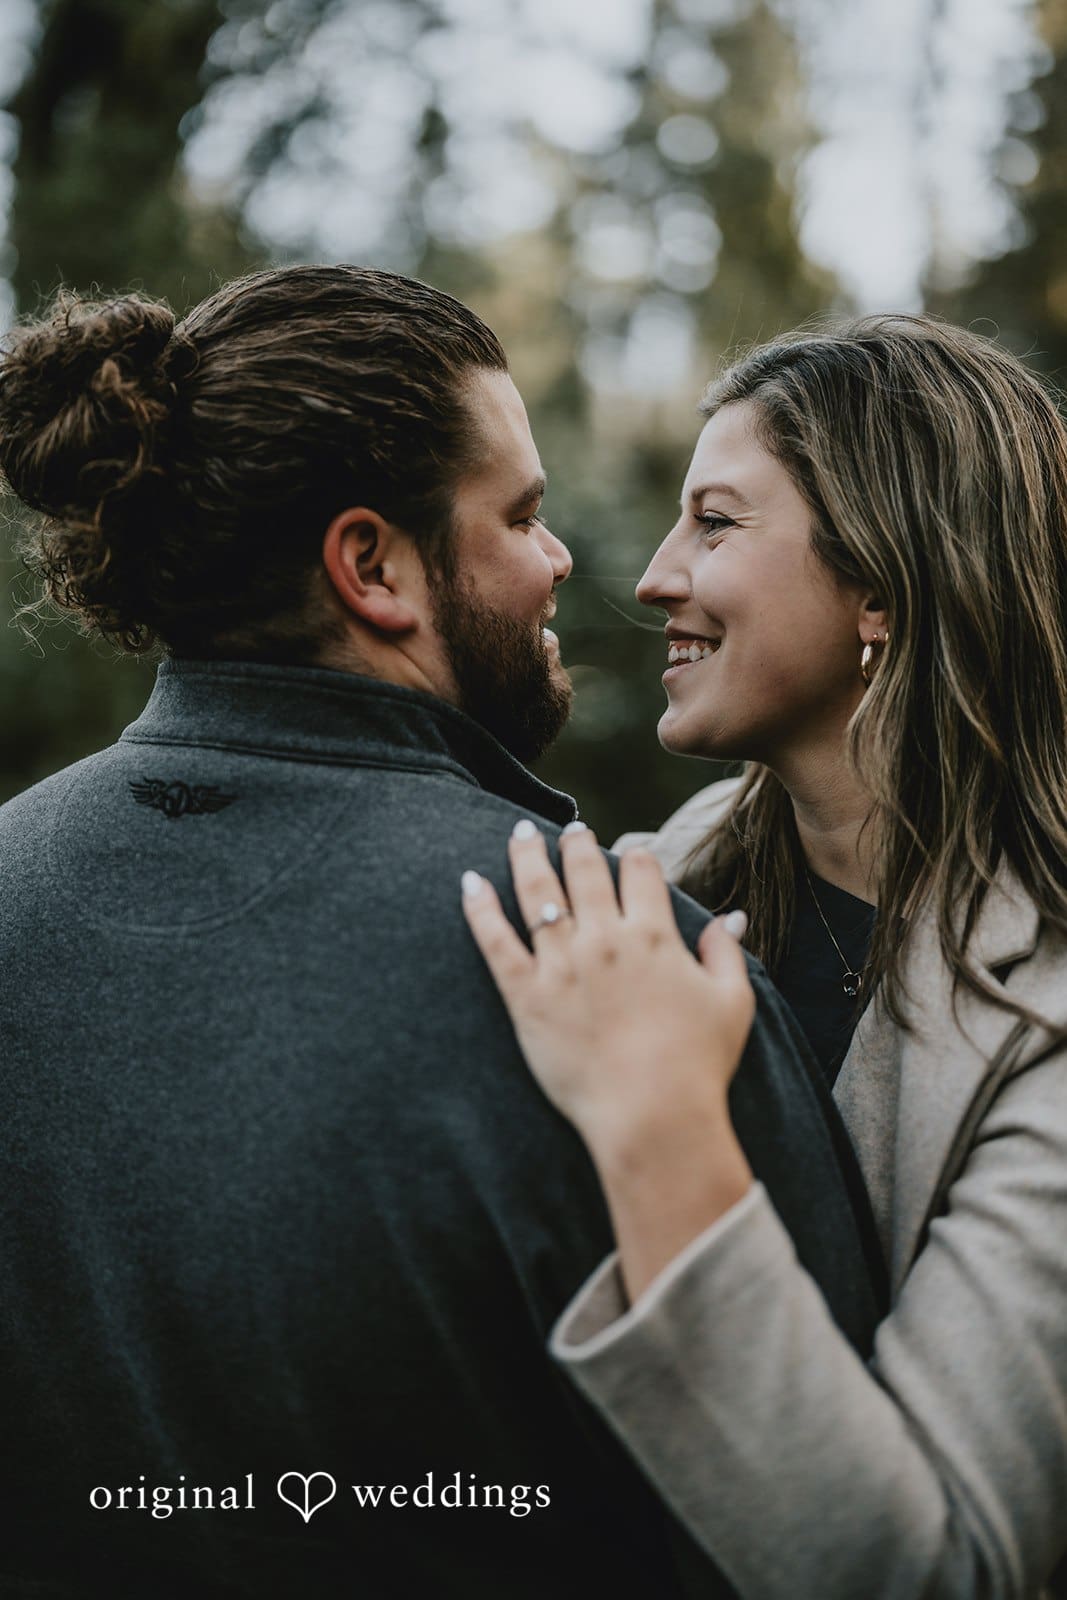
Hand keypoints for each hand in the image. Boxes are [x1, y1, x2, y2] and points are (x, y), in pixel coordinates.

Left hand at [461, 821, 754, 1174]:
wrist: (651, 1115)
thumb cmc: (698, 1065)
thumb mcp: (732, 1003)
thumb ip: (725, 953)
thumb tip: (731, 918)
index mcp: (653, 936)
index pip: (639, 872)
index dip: (634, 857)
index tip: (628, 853)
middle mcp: (604, 940)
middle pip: (584, 872)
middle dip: (576, 844)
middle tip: (569, 829)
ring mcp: (562, 965)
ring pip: (537, 893)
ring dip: (526, 856)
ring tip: (520, 832)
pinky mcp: (526, 996)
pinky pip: (495, 941)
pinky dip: (480, 907)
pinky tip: (470, 881)